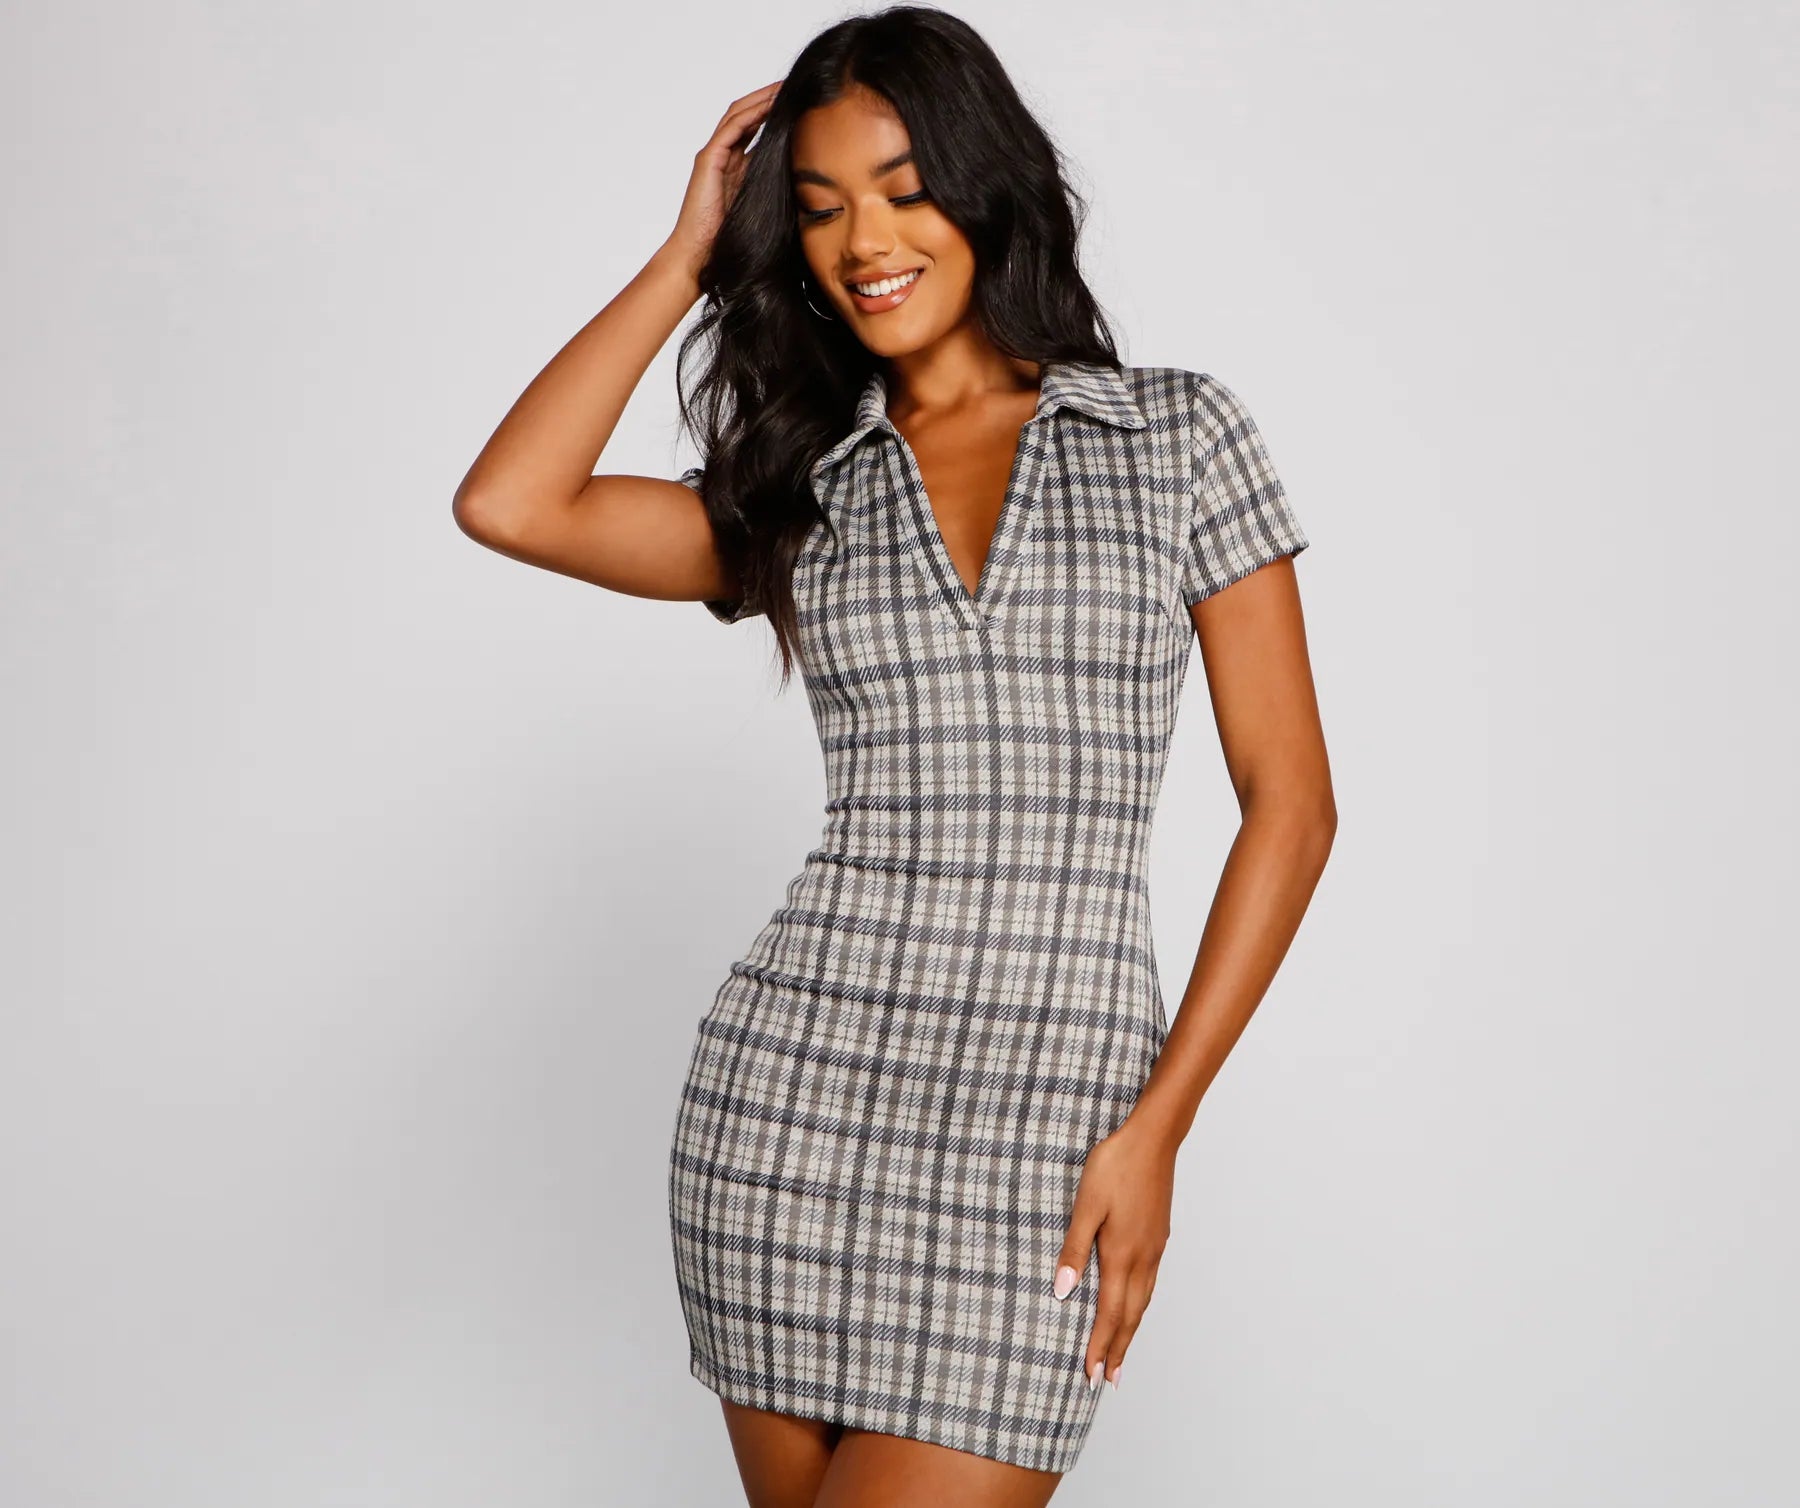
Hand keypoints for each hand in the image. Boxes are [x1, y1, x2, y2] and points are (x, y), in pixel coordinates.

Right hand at [664, 81, 782, 283]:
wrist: (700, 257)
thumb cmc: (731, 240)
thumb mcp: (764, 208)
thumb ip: (777, 188)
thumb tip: (808, 179)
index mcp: (736, 165)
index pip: (756, 128)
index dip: (775, 112)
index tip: (801, 102)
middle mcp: (723, 155)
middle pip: (747, 114)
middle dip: (770, 97)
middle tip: (795, 85)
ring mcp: (713, 155)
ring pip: (738, 114)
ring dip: (762, 98)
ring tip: (785, 86)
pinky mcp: (708, 160)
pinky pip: (731, 128)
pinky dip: (750, 114)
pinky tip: (770, 105)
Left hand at [1051, 1114, 1175, 1389]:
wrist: (1153, 1139)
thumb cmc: (1115, 1165)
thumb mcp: (1085, 1205)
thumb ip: (1073, 1248)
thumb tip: (1062, 1291)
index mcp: (1121, 1254)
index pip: (1109, 1313)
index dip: (1099, 1345)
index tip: (1091, 1374)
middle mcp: (1142, 1258)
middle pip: (1130, 1316)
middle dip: (1117, 1349)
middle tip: (1107, 1380)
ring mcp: (1155, 1248)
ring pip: (1143, 1301)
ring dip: (1131, 1331)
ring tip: (1121, 1354)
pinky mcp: (1159, 1236)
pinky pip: (1150, 1284)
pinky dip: (1141, 1306)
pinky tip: (1136, 1305)